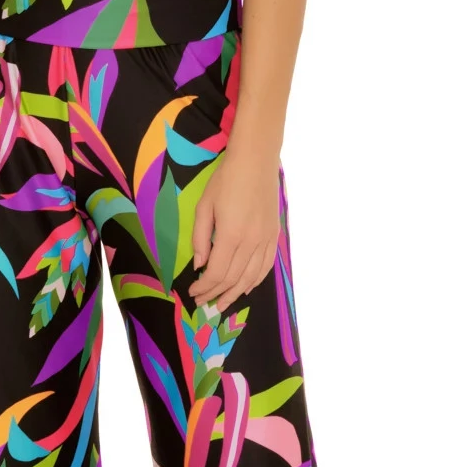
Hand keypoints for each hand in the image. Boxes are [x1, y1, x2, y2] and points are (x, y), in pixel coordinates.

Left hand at [188, 145, 280, 311]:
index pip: (216, 273)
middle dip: (215, 294)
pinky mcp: (274, 236)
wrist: (256, 162)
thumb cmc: (225, 181)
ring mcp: (265, 240)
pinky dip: (255, 281)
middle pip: (233, 279)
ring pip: (251, 277)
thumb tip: (200, 265)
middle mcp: (251, 243)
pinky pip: (266, 266)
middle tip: (203, 303)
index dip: (204, 287)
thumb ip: (201, 238)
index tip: (192, 292)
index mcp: (231, 236)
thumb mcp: (204, 206)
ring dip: (235, 293)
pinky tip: (246, 288)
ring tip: (223, 304)